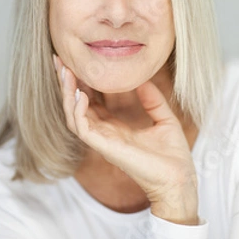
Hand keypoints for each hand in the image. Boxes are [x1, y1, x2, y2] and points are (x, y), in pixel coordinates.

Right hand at [53, 54, 197, 214]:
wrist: (179, 178)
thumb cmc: (173, 155)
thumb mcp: (164, 118)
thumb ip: (152, 99)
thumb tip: (144, 79)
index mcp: (115, 127)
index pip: (90, 101)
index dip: (81, 82)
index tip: (75, 61)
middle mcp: (104, 132)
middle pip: (75, 105)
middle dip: (66, 83)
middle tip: (59, 60)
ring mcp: (103, 140)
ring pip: (73, 115)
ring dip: (67, 93)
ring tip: (65, 72)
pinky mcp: (105, 147)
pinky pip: (83, 128)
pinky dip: (78, 110)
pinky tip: (81, 94)